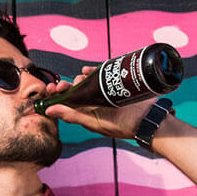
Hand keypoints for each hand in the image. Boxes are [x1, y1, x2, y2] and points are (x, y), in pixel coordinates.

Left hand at [41, 66, 156, 139]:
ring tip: (78, 78)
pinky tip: (86, 70)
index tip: (51, 90)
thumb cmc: (121, 125)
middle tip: (60, 85)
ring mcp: (102, 92)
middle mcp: (92, 102)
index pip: (66, 102)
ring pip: (85, 81)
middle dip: (65, 85)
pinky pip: (100, 73)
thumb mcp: (94, 122)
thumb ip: (72, 116)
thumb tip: (48, 111)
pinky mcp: (113, 83)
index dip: (56, 95)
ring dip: (78, 78)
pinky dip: (91, 70)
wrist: (147, 118)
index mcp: (85, 112)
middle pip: (74, 90)